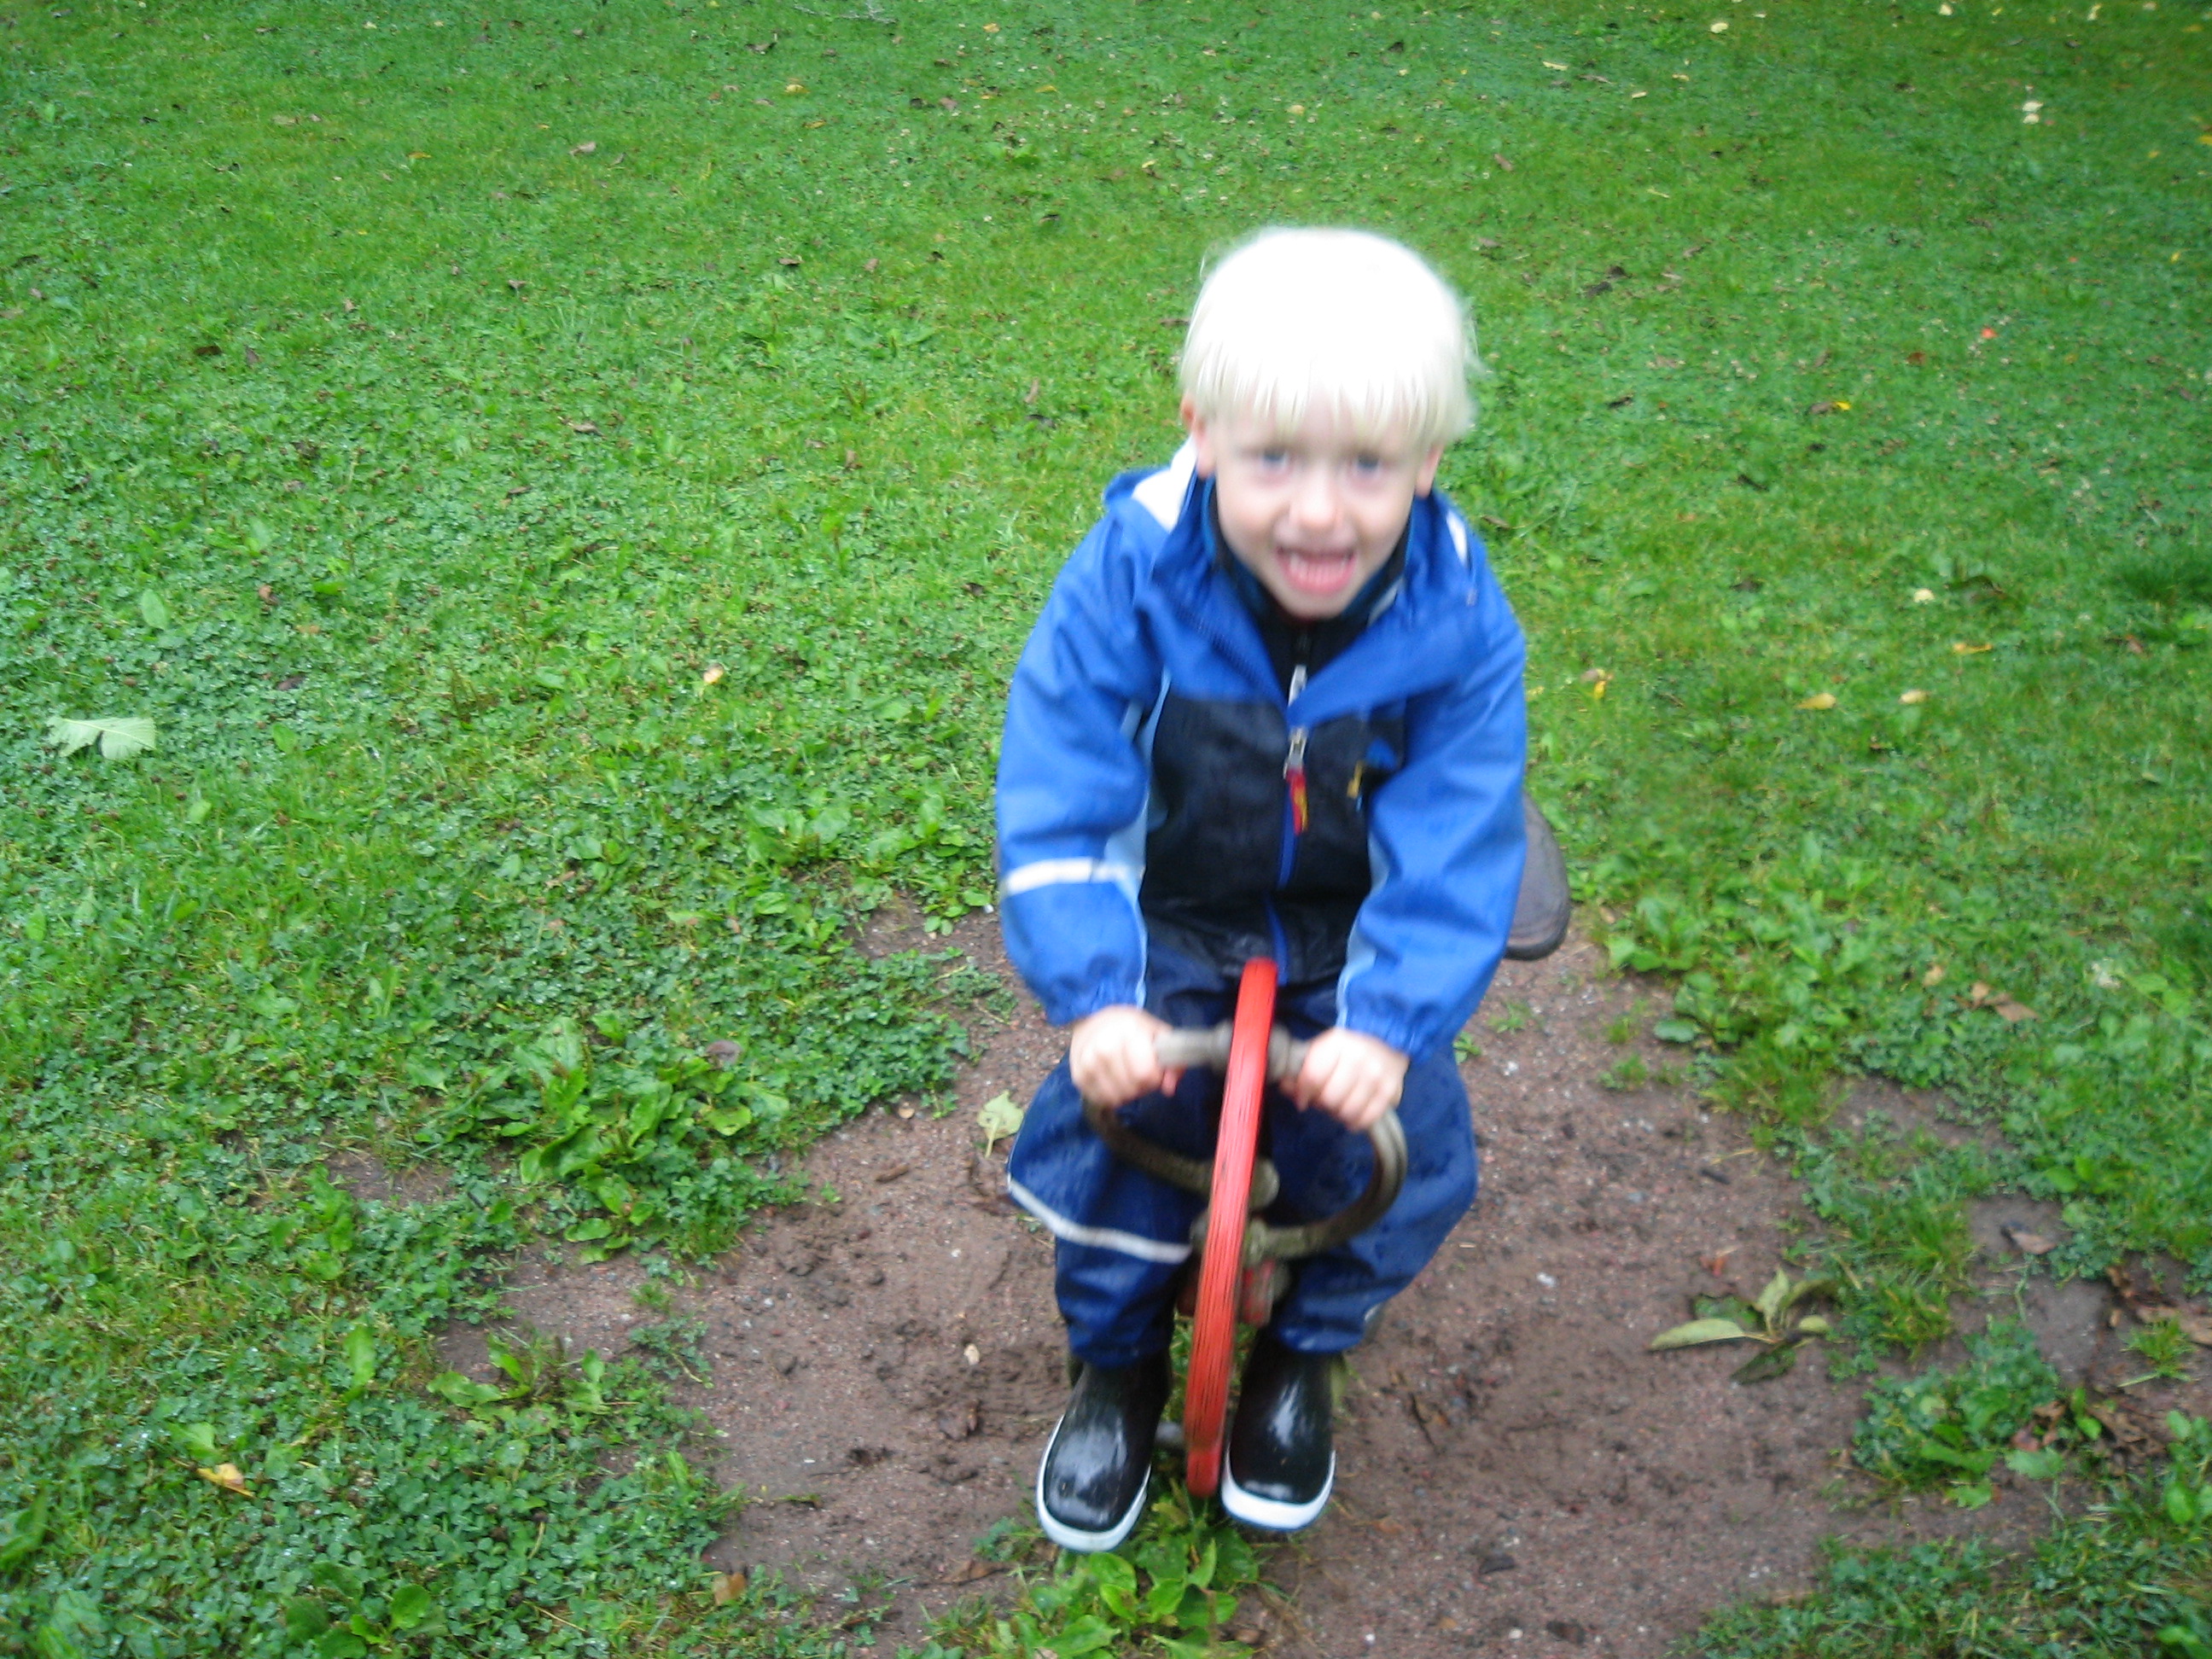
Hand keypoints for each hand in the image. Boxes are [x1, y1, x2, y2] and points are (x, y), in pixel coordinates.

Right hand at [1068, 1005, 1180, 1108]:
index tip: (1153, 1069)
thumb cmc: (1131, 1028)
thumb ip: (1173, 1061)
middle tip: (1139, 1073)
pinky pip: (1102, 1100)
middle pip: (1132, 1088)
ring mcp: (1088, 1062)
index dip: (1155, 1077)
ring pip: (1116, 1098)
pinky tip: (1113, 1082)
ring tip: (1126, 1077)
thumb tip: (1169, 1089)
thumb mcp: (1158, 1034)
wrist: (1094, 1023)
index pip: (1145, 1074)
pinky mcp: (1078, 1076)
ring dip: (1126, 1093)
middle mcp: (1104, 1046)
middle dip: (1142, 1086)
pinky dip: (1111, 1096)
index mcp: (1128, 1031)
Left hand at [1289, 1028, 1407, 1132]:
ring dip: (1338, 1114)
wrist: (1387, 1041)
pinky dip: (1355, 1122)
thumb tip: (1284, 1086)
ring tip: (1338, 1106)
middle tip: (1324, 1101)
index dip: (1303, 1093)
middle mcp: (1359, 1057)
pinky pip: (1367, 1118)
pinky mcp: (1390, 1091)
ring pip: (1348, 1111)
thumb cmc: (1347, 1049)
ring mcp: (1377, 1074)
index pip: (1313, 1076)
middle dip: (1322, 1104)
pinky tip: (1352, 1115)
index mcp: (1337, 1043)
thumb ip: (1301, 1068)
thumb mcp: (1322, 1049)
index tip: (1302, 1100)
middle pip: (1330, 1098)